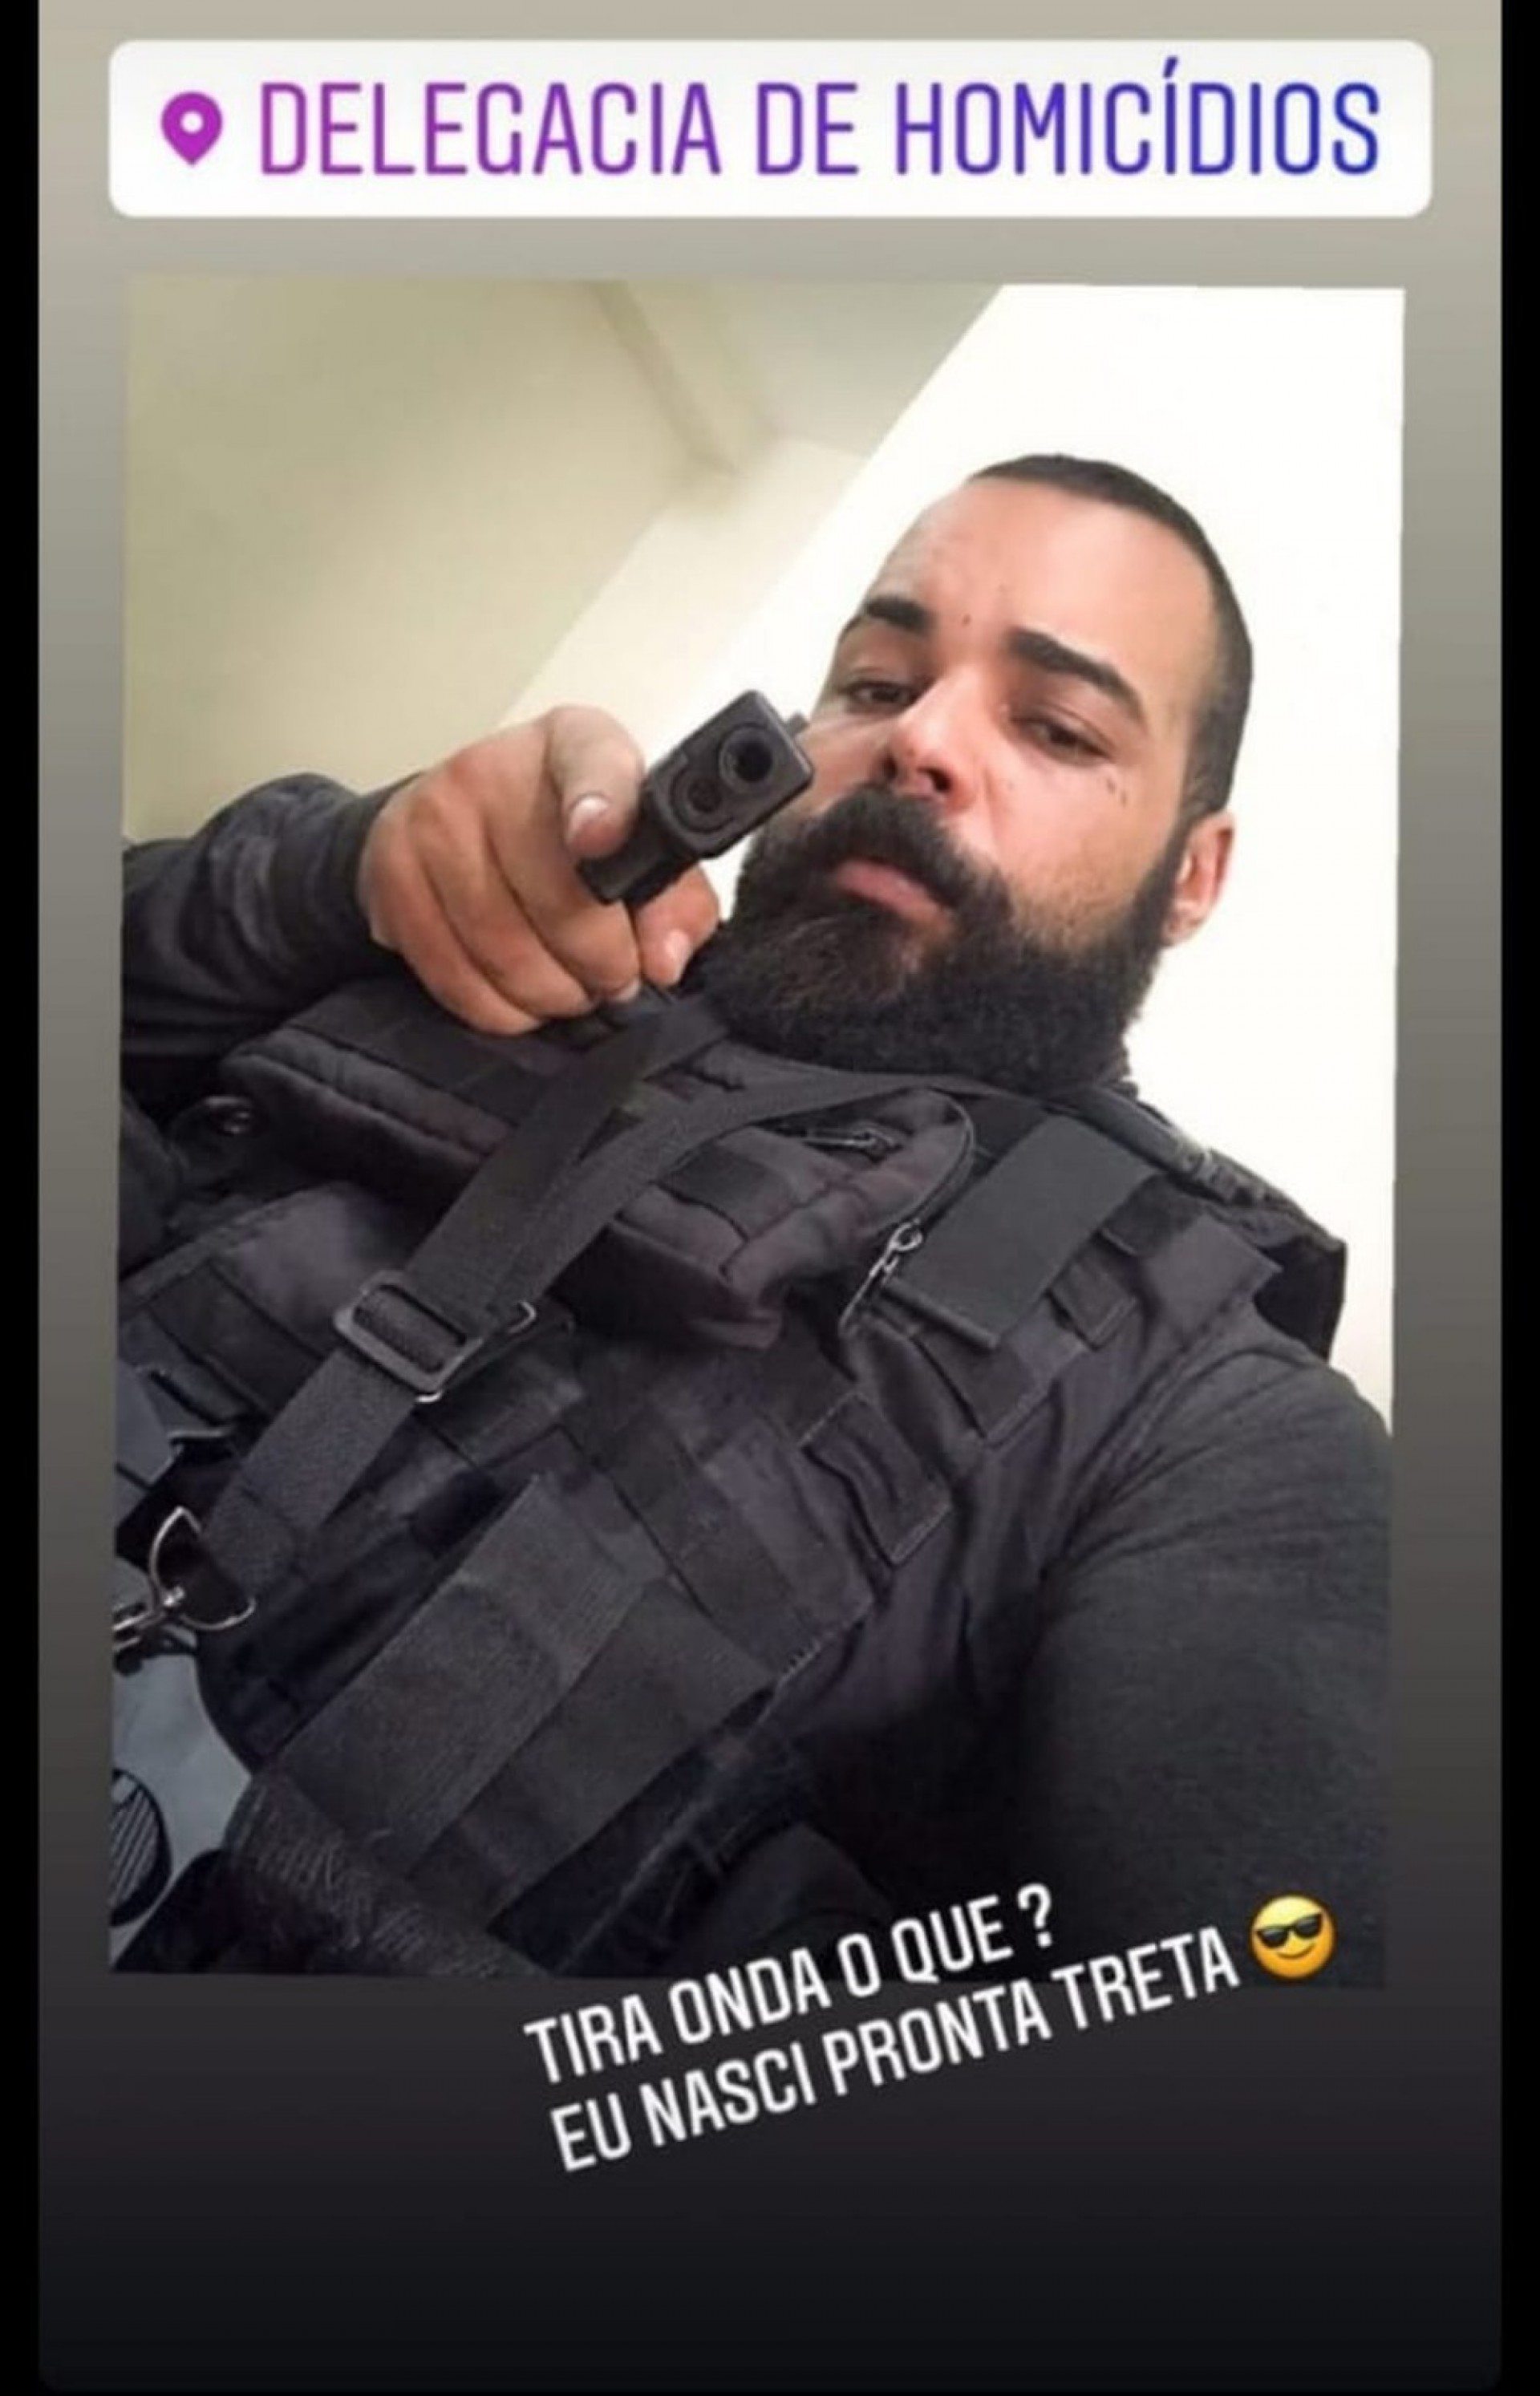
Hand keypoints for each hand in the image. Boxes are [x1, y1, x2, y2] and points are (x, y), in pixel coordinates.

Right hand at [357, 707, 719, 1033]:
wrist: (454, 820)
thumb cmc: (562, 834)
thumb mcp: (640, 847)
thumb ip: (675, 900)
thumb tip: (665, 958)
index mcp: (574, 742)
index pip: (591, 765)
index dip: (600, 807)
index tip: (600, 840)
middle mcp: (494, 768)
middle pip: (557, 898)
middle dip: (600, 964)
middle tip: (612, 977)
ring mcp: (433, 816)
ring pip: (503, 948)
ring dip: (551, 994)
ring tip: (569, 987)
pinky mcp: (391, 869)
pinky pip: (451, 973)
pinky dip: (497, 1008)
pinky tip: (518, 998)